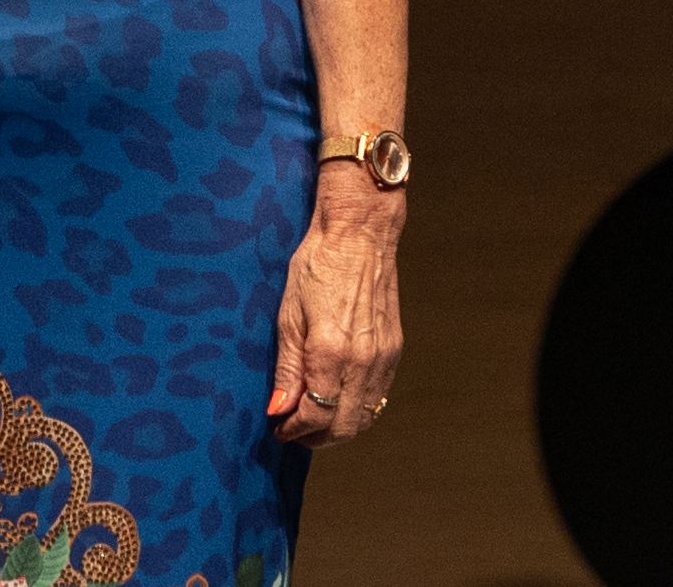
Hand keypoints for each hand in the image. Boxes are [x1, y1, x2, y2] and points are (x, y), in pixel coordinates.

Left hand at [267, 164, 403, 446]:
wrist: (358, 235)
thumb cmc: (317, 266)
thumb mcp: (288, 314)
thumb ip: (286, 367)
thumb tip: (279, 409)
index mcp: (331, 352)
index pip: (316, 416)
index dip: (294, 430)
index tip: (278, 429)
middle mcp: (363, 361)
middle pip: (344, 427)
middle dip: (316, 438)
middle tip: (292, 431)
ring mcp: (383, 357)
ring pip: (365, 417)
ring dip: (338, 428)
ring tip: (312, 421)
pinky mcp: (393, 350)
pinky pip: (378, 397)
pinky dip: (358, 410)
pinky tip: (337, 401)